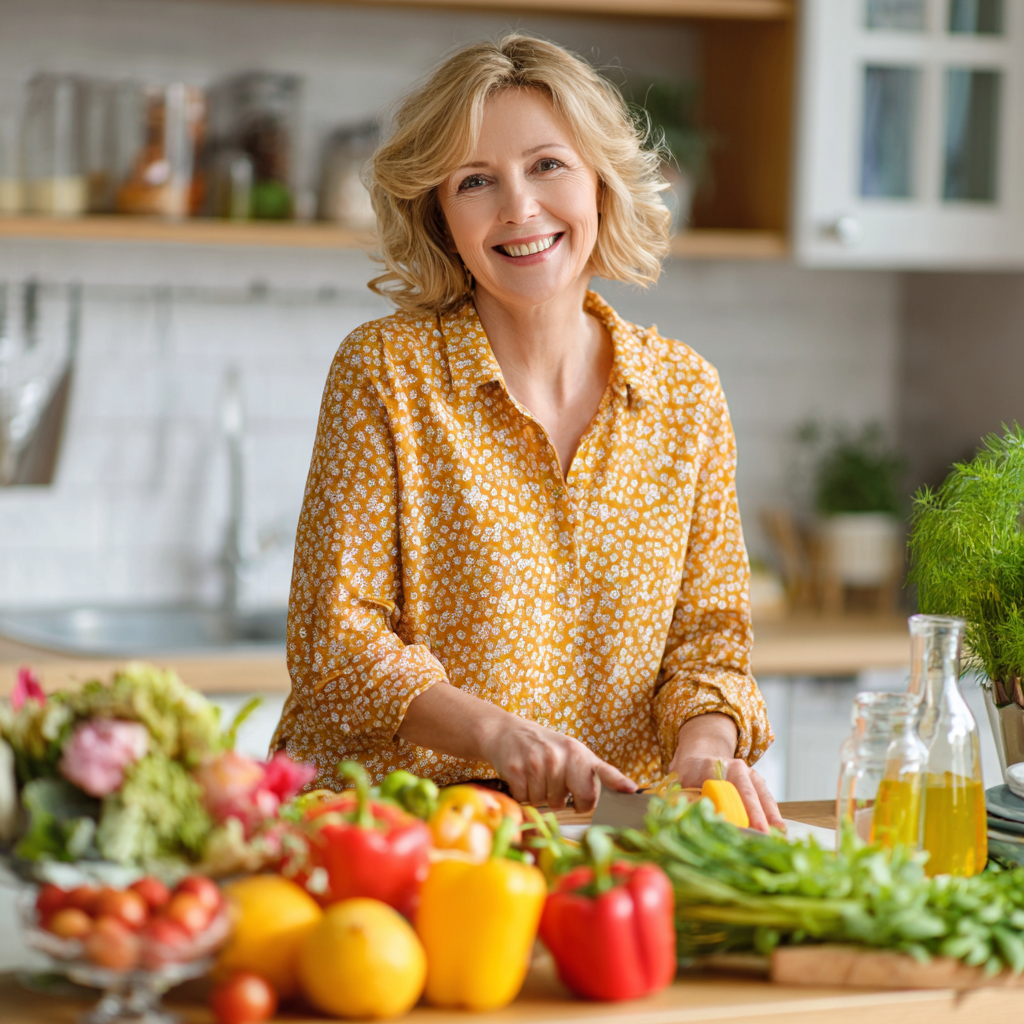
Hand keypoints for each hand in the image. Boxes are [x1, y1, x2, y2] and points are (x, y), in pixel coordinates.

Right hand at [482, 716, 636, 812]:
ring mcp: (538, 763)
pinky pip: (527, 800)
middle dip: (568, 801)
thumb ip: (589, 772)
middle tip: (559, 789)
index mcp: (578, 753)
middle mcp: (560, 756)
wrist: (506, 732)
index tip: (631, 791)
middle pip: (577, 800)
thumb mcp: (569, 751)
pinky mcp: (516, 770)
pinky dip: (525, 796)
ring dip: (543, 797)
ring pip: (548, 803)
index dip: (617, 782)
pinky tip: (524, 779)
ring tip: (537, 777)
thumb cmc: (544, 747)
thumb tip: (618, 794)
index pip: (603, 770)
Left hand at [667, 713, 783, 832]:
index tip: (737, 827)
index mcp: (713, 766)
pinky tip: (778, 831)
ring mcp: (749, 774)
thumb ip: (682, 796)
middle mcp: (735, 767)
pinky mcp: (758, 783)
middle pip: (748, 793)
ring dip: (770, 816)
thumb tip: (688, 815)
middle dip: (756, 815)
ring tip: (778, 836)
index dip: (731, 809)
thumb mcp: (678, 781)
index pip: (724, 790)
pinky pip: (767, 799)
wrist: (701, 758)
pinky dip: (773, 815)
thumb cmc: (688, 774)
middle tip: (763, 836)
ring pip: (762, 796)